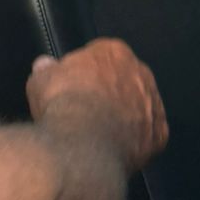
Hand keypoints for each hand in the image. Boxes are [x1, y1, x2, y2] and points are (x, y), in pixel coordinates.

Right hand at [27, 39, 167, 173]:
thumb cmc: (62, 105)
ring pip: (138, 107)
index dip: (84, 73)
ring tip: (99, 133)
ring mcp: (154, 103)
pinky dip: (133, 140)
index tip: (72, 86)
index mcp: (113, 52)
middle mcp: (141, 72)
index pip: (100, 55)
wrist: (83, 142)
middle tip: (86, 110)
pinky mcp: (159, 133)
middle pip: (124, 80)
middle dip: (108, 92)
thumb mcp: (40, 81)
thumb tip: (44, 66)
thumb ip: (47, 70)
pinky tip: (114, 147)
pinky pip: (146, 134)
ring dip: (123, 116)